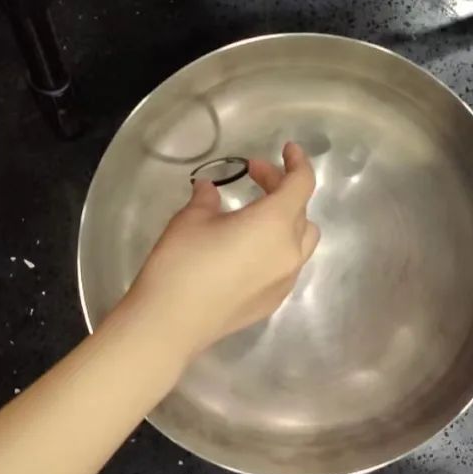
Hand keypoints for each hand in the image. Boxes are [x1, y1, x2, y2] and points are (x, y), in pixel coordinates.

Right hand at [117, 142, 319, 356]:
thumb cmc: (181, 262)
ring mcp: (285, 281)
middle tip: (251, 176)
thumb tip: (210, 190)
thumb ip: (208, 198)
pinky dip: (278, 247)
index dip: (298, 162)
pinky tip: (248, 249)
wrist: (171, 324)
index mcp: (276, 224)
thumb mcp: (191, 219)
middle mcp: (290, 252)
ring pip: (301, 240)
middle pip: (300, 210)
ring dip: (287, 219)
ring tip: (256, 213)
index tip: (287, 149)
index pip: (302, 184)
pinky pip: (288, 266)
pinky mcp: (273, 302)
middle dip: (280, 187)